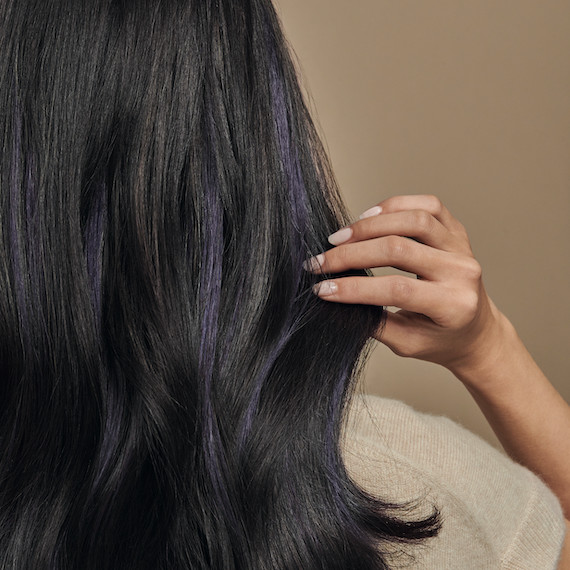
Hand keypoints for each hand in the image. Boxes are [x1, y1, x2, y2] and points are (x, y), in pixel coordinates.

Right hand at [304, 194, 506, 374]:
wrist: (475, 329)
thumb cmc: (441, 339)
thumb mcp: (407, 344)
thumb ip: (375, 323)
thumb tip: (334, 299)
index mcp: (453, 305)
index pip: (395, 289)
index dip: (353, 288)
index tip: (322, 289)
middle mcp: (462, 272)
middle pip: (399, 249)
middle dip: (352, 254)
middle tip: (321, 261)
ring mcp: (462, 247)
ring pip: (414, 220)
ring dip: (370, 226)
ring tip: (339, 237)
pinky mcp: (457, 231)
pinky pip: (428, 205)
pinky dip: (395, 205)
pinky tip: (368, 216)